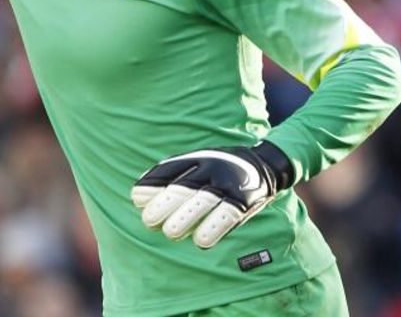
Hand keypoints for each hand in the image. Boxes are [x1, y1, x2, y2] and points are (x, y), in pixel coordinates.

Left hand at [131, 141, 292, 248]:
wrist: (263, 165)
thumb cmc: (218, 168)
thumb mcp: (195, 162)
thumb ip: (169, 174)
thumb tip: (138, 193)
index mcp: (195, 159)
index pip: (169, 170)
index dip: (152, 184)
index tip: (137, 198)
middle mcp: (211, 168)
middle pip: (184, 187)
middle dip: (165, 204)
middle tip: (148, 221)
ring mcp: (228, 184)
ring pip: (204, 202)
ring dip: (186, 218)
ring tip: (170, 232)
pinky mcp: (244, 201)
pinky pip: (228, 215)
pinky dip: (215, 228)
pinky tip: (202, 241)